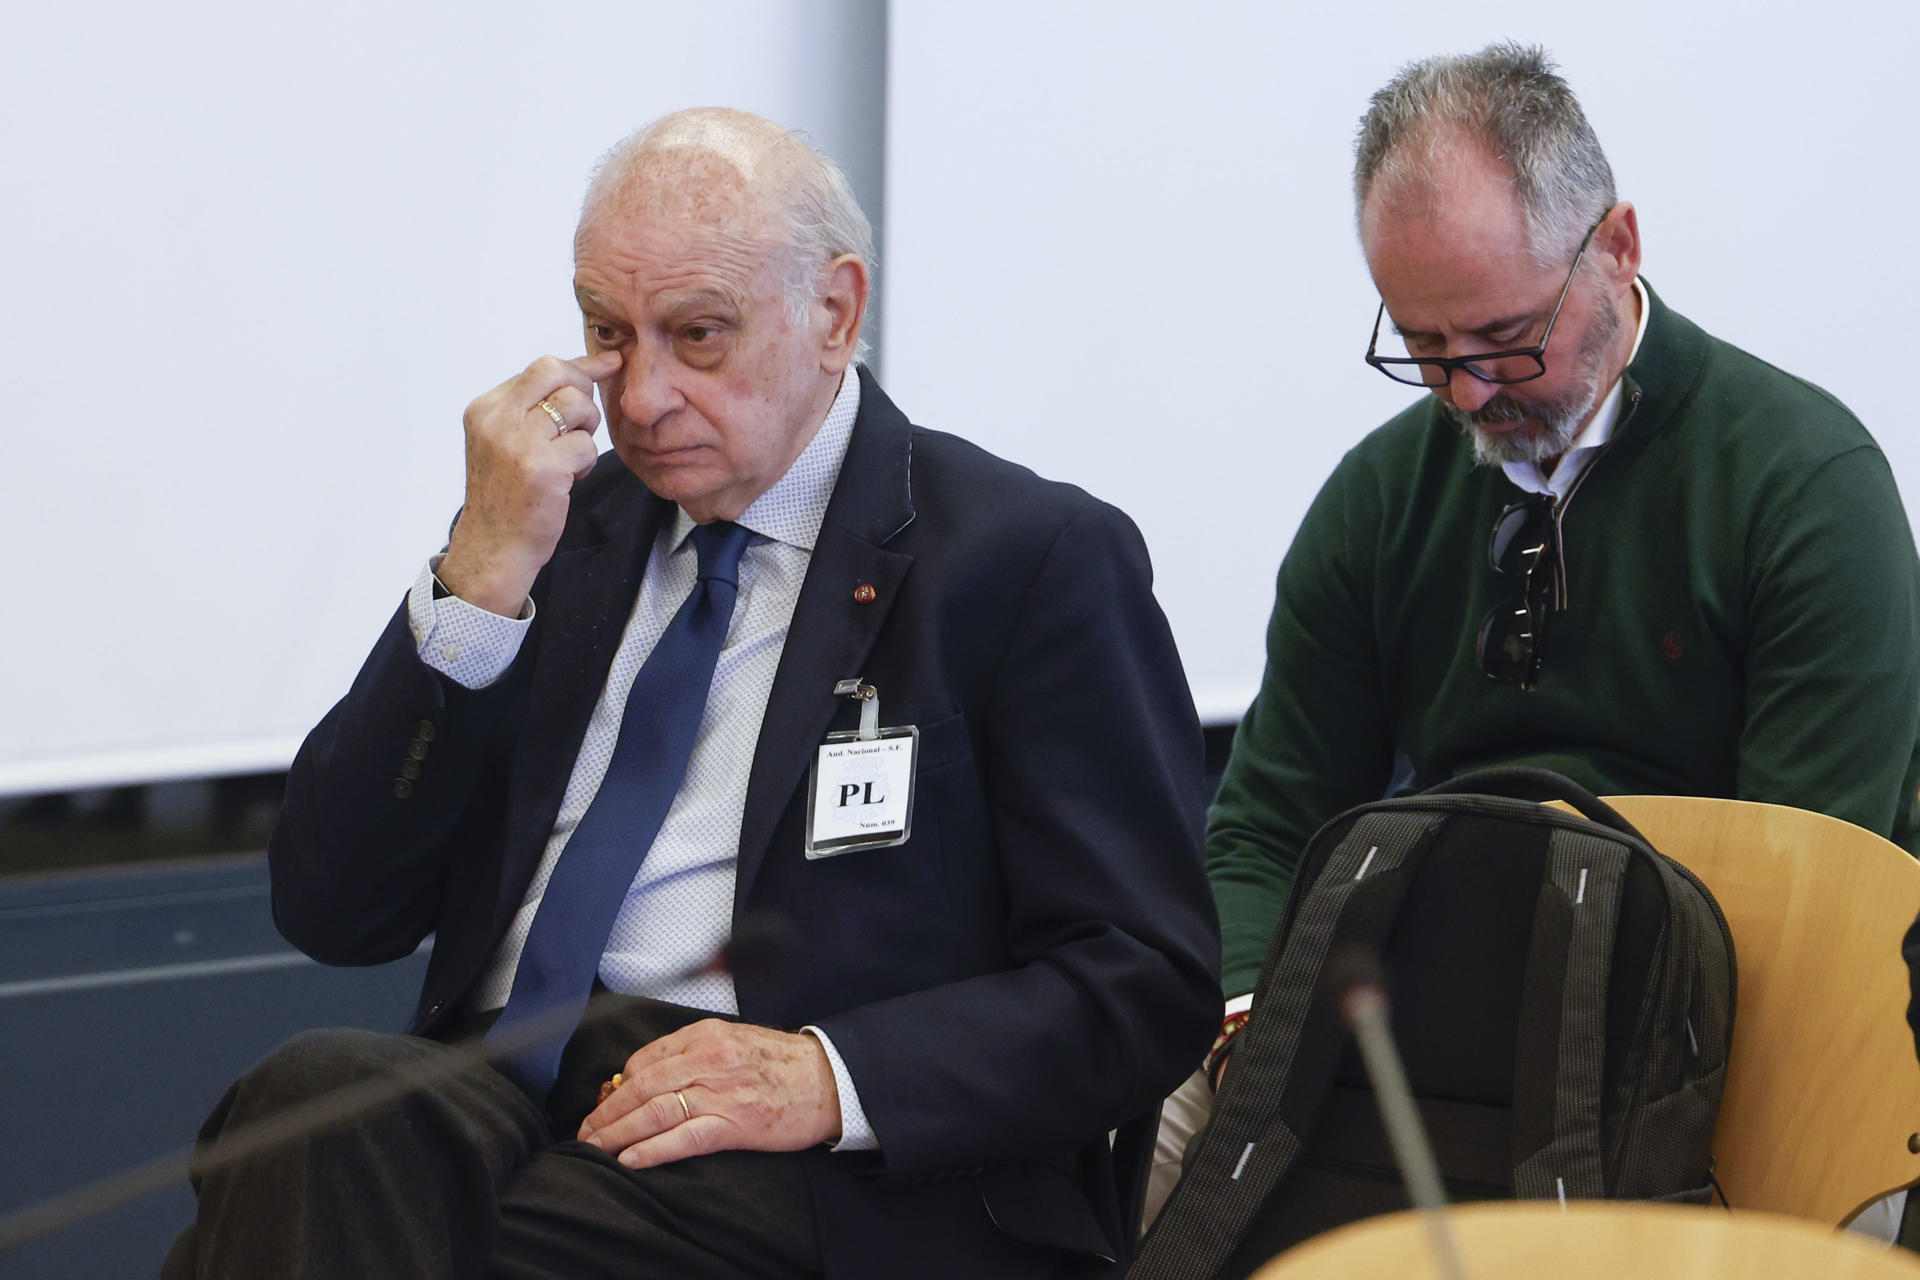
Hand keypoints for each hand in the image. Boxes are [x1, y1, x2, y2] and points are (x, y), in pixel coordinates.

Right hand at [437, 351, 620, 615]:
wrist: (494, 546)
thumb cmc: (507, 495)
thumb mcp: (504, 441)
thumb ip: (531, 407)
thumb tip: (582, 370)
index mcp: (486, 408)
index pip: (540, 368)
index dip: (579, 366)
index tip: (610, 362)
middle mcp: (497, 419)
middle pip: (558, 373)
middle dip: (584, 391)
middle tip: (584, 421)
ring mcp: (519, 442)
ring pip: (577, 406)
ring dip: (586, 431)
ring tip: (570, 457)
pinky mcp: (543, 468)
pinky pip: (587, 445)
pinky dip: (586, 462)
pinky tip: (570, 479)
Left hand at [576, 1020, 842, 1169]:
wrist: (829, 1080)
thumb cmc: (782, 1063)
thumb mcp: (735, 1040)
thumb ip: (695, 1052)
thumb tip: (649, 1074)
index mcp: (706, 1035)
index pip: (646, 1059)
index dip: (619, 1084)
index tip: (605, 1102)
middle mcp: (709, 1060)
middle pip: (642, 1087)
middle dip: (607, 1112)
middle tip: (585, 1131)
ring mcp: (721, 1092)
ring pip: (654, 1112)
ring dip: (618, 1133)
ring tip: (596, 1148)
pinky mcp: (734, 1124)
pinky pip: (683, 1138)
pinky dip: (652, 1150)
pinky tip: (631, 1159)